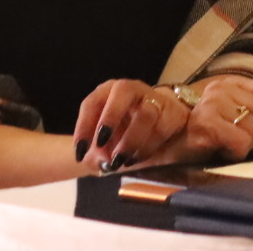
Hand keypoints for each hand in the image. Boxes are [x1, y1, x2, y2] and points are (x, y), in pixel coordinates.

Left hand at [72, 79, 196, 173]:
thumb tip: (100, 162)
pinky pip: (161, 129)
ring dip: (130, 140)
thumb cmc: (124, 134)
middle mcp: (131, 90)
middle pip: (123, 90)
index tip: (80, 151)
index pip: (92, 102)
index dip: (84, 126)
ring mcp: (154, 99)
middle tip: (102, 142)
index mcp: (108, 93)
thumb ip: (96, 156)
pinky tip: (136, 158)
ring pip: (146, 112)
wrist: (161, 130)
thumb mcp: (105, 146)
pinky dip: (146, 148)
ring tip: (120, 160)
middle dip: (111, 116)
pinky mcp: (172, 113)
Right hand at [181, 75, 252, 160]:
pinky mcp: (205, 123)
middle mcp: (223, 88)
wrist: (166, 151)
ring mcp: (212, 104)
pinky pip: (241, 142)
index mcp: (234, 84)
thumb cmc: (205, 140)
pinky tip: (222, 152)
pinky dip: (237, 153)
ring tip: (230, 147)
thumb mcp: (242, 126)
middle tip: (244, 144)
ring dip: (249, 146)